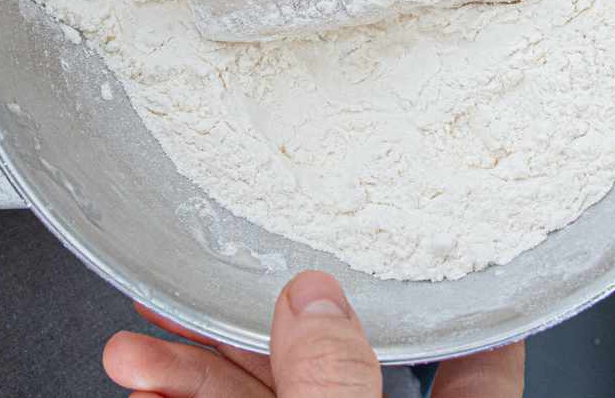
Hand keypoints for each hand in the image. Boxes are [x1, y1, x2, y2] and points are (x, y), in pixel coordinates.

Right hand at [105, 270, 524, 396]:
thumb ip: (337, 383)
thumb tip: (316, 301)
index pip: (478, 359)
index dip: (457, 296)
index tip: (441, 232)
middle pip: (335, 364)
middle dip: (253, 322)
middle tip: (204, 274)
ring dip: (194, 366)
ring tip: (136, 343)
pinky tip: (146, 381)